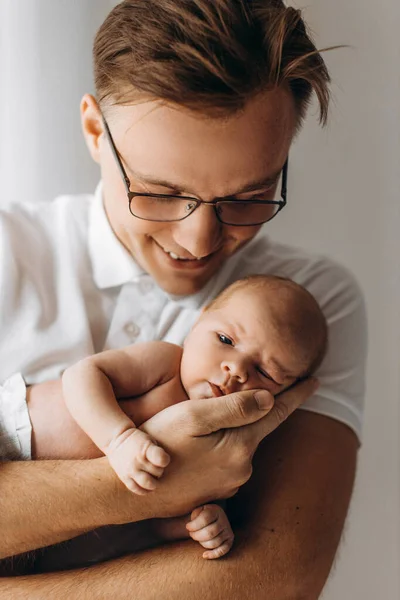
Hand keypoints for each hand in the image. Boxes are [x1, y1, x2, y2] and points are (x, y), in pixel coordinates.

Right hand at [106, 428, 169, 494]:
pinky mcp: (124, 477)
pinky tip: (147, 486)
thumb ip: (158, 452)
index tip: (164, 459)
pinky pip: (136, 489)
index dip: (165, 460)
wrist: (116, 440)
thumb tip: (165, 468)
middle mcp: (138, 461)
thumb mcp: (149, 440)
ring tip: (152, 477)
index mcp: (145, 449)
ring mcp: (130, 470)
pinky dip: (144, 490)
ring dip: (154, 482)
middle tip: (157, 467)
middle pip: (158, 472)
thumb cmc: (139, 441)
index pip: (161, 459)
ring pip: (148, 484)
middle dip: (160, 471)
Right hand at [138, 378, 317, 517]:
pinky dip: (219, 447)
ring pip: (238, 444)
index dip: (297, 395)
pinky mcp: (213, 492)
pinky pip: (224, 460)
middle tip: (235, 393)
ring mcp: (227, 484)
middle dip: (253, 411)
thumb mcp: (193, 416)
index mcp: (240, 447)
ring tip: (203, 422)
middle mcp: (241, 469)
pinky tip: (194, 445)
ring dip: (230, 430)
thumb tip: (269, 399)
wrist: (126, 489)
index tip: (315, 380)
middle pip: (256, 429)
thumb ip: (234, 408)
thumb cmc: (157, 445)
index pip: (277, 414)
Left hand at [186, 504, 233, 558]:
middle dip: (196, 535)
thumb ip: (195, 516)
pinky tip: (204, 555)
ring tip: (197, 538)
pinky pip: (222, 551)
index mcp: (216, 510)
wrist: (213, 518)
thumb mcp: (198, 511)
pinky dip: (213, 555)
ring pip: (214, 543)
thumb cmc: (202, 515)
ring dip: (202, 543)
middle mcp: (224, 520)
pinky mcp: (229, 541)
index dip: (194, 525)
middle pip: (209, 532)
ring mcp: (228, 531)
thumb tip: (191, 526)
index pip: (205, 518)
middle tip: (191, 534)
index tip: (187, 527)